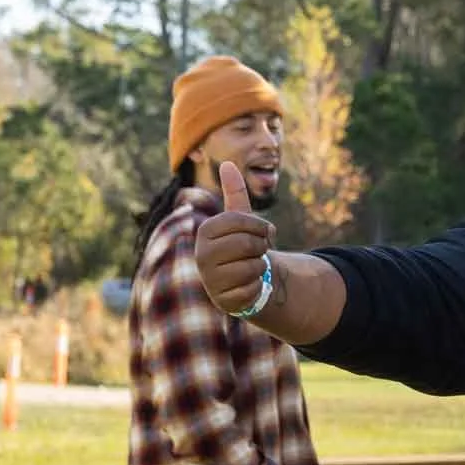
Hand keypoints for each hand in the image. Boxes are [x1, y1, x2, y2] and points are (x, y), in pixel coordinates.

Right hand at [196, 160, 276, 315]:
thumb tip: (228, 163)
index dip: (260, 226)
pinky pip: (254, 288)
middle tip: (256, 252)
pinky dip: (259, 286)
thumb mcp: (241, 220)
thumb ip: (235, 194)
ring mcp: (210, 279)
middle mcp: (202, 255)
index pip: (241, 221)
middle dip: (261, 247)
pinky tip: (249, 285)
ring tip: (250, 268)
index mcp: (206, 232)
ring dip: (261, 267)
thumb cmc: (243, 246)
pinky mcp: (223, 300)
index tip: (261, 232)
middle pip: (248, 244)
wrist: (246, 280)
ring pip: (254, 266)